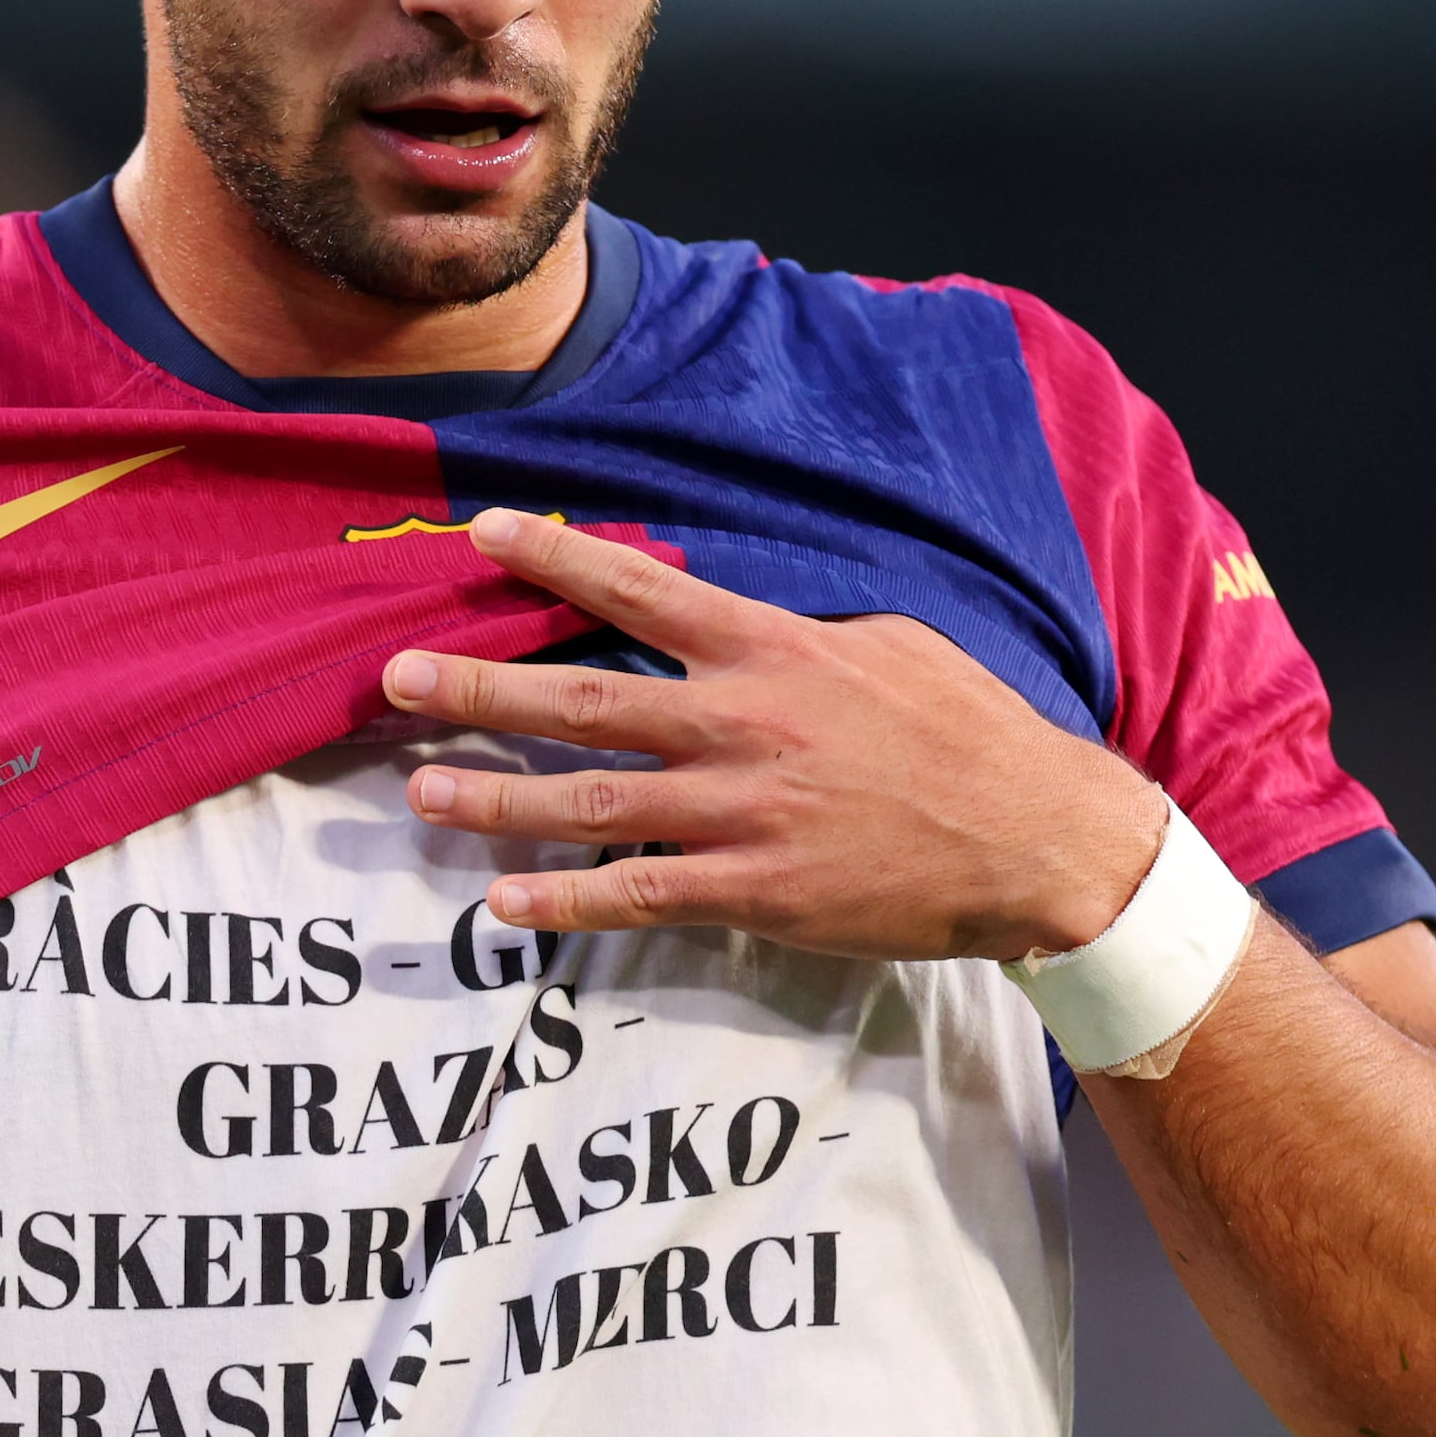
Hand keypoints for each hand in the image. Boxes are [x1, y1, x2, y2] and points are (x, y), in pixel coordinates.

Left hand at [383, 507, 1164, 959]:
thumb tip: (732, 629)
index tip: (483, 534)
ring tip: (421, 792)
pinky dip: (568, 901)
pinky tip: (505, 901)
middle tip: (398, 679)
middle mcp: (746, 725)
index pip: (643, 590)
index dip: (556, 558)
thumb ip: (795, 642)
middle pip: (587, 699)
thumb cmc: (969, 735)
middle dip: (483, 688)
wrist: (1037, 839)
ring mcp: (746, 814)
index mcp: (775, 651)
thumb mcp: (889, 649)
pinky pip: (642, 895)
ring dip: (499, 798)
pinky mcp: (759, 891)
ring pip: (595, 802)